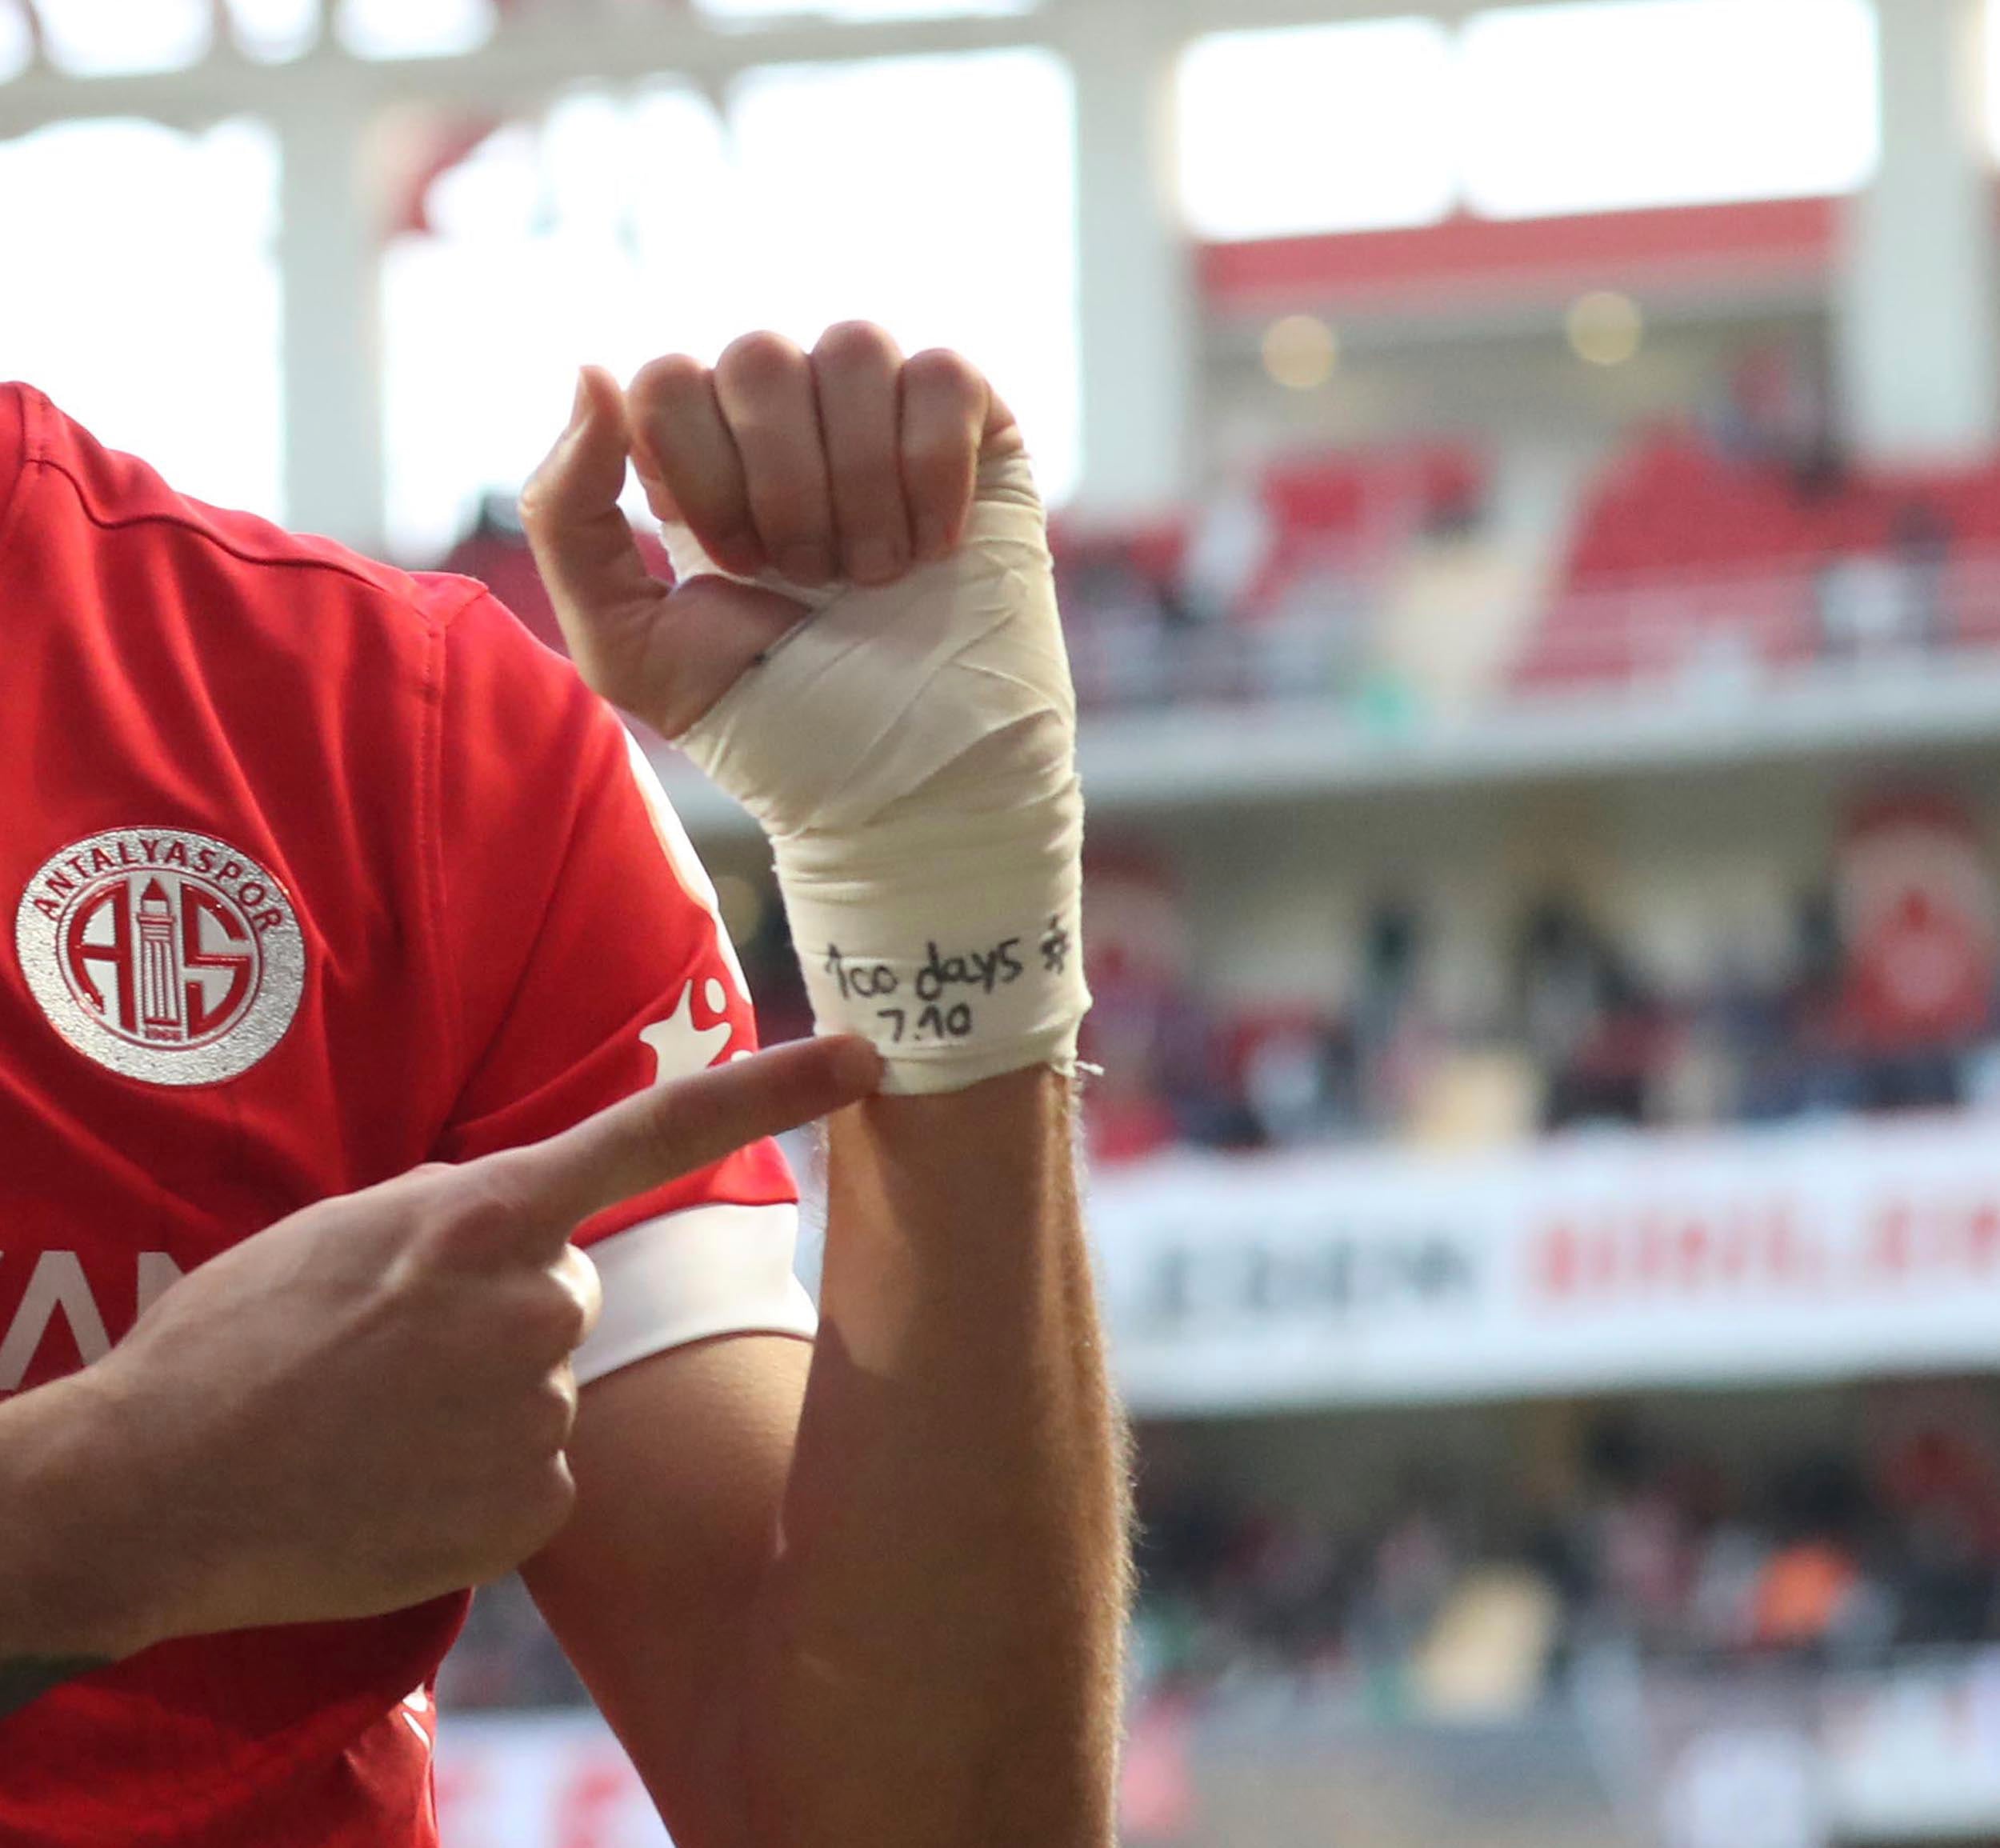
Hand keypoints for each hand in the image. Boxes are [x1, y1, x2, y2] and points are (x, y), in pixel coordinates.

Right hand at [58, 1036, 877, 1652]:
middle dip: (505, 1314)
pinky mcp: (535, 1506)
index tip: (868, 1056)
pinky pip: (542, 1475)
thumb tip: (529, 1219)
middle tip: (396, 1351)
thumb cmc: (236, 1339)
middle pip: (572, 1293)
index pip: (657, 1130)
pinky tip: (402, 1485)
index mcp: (487, 1216)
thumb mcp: (349, 1229)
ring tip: (380, 1421)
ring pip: (549, 1388)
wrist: (156, 1487)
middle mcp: (538, 1306)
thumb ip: (461, 1213)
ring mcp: (542, 1411)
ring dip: (487, 1402)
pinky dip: (486, 1481)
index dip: (774, 1088)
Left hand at [519, 325, 1021, 736]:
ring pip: (852, 347)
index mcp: (702, 455)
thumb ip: (567, 512)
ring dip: (860, 482)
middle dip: (782, 488)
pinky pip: (945, 375)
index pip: (667, 377)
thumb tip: (590, 367)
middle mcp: (790, 420)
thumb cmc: (771, 720)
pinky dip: (934, 471)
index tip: (739, 569)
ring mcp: (883, 417)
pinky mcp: (977, 432)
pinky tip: (934, 548)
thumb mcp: (627, 643)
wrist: (906, 781)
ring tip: (875, 573)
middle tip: (810, 578)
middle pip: (756, 356)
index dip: (701, 473)